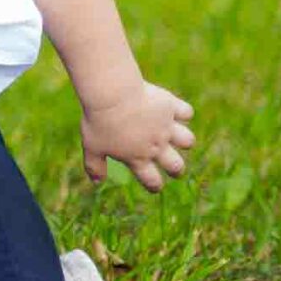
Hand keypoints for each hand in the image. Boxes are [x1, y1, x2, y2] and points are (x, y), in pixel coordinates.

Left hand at [79, 81, 195, 191]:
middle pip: (177, 166)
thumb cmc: (100, 122)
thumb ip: (95, 166)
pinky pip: (187, 112)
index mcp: (138, 158)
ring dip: (184, 140)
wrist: (113, 94)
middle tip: (173, 166)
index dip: (154, 185)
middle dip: (177, 169)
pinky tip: (173, 109)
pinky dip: (183, 112)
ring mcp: (166, 127)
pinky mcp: (171, 107)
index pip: (152, 181)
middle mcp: (156, 146)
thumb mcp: (92, 146)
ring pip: (188, 141)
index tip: (154, 184)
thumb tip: (96, 182)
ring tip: (176, 136)